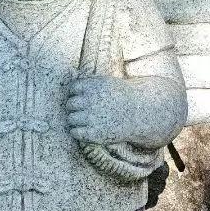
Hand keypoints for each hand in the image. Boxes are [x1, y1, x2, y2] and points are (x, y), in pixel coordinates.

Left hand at [65, 75, 182, 151]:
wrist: (140, 114)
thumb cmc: (123, 97)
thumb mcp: (108, 83)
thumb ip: (90, 83)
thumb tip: (69, 77)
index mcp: (94, 86)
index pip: (72, 89)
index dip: (76, 94)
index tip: (83, 97)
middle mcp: (91, 101)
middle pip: (69, 104)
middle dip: (74, 107)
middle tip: (84, 110)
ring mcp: (92, 118)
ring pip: (70, 119)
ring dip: (75, 120)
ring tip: (85, 120)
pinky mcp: (94, 133)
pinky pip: (75, 132)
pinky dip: (78, 131)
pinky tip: (86, 129)